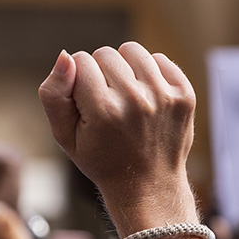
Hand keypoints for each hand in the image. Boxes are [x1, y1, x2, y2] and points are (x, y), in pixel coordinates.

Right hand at [38, 43, 196, 231]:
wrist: (147, 187)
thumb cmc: (101, 160)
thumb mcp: (64, 136)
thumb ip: (53, 94)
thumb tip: (65, 55)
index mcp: (103, 110)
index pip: (79, 60)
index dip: (79, 81)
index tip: (87, 106)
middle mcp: (136, 100)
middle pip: (105, 53)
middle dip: (101, 74)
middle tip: (108, 107)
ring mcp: (164, 97)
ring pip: (132, 51)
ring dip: (126, 69)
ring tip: (126, 100)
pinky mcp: (184, 95)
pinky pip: (160, 59)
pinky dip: (151, 74)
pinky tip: (148, 100)